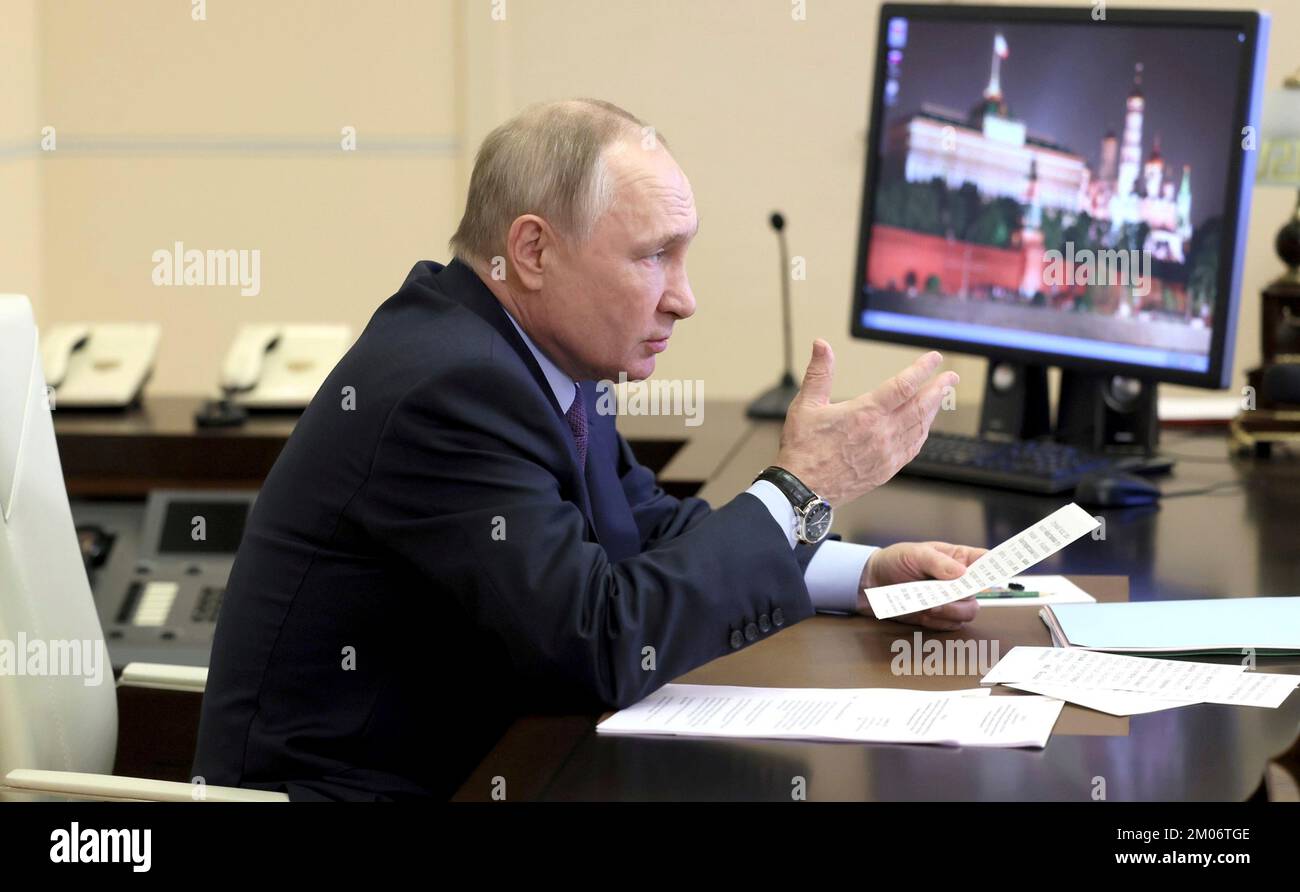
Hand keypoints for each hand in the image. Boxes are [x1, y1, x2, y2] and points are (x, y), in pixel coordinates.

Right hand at [774, 340, 957, 505]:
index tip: (933, 359)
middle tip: (950, 377)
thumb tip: (822, 346)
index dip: (922, 369)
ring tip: (940, 397)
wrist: (804, 491)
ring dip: (933, 409)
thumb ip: (819, 373)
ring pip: (920, 427)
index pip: (903, 386)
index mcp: (865, 414)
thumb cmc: (803, 451)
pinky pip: (914, 448)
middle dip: (939, 388)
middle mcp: (882, 434)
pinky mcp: (887, 469)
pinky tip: (924, 427)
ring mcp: (887, 454)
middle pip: (921, 406)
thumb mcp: (806, 405)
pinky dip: (923, 433)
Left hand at [856, 541, 986, 630]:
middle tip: (942, 595)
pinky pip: (951, 625)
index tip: (1003, 572)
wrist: (872, 583)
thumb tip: (961, 573)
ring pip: (969, 611)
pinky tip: (922, 612)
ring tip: (928, 606)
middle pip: (980, 592)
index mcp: (959, 558)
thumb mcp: (915, 554)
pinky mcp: (940, 616)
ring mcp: (950, 600)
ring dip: (950, 611)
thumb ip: (938, 563)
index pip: (987, 560)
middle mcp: (959, 580)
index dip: (999, 566)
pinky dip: (938, 621)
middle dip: (963, 595)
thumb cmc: (896, 561)